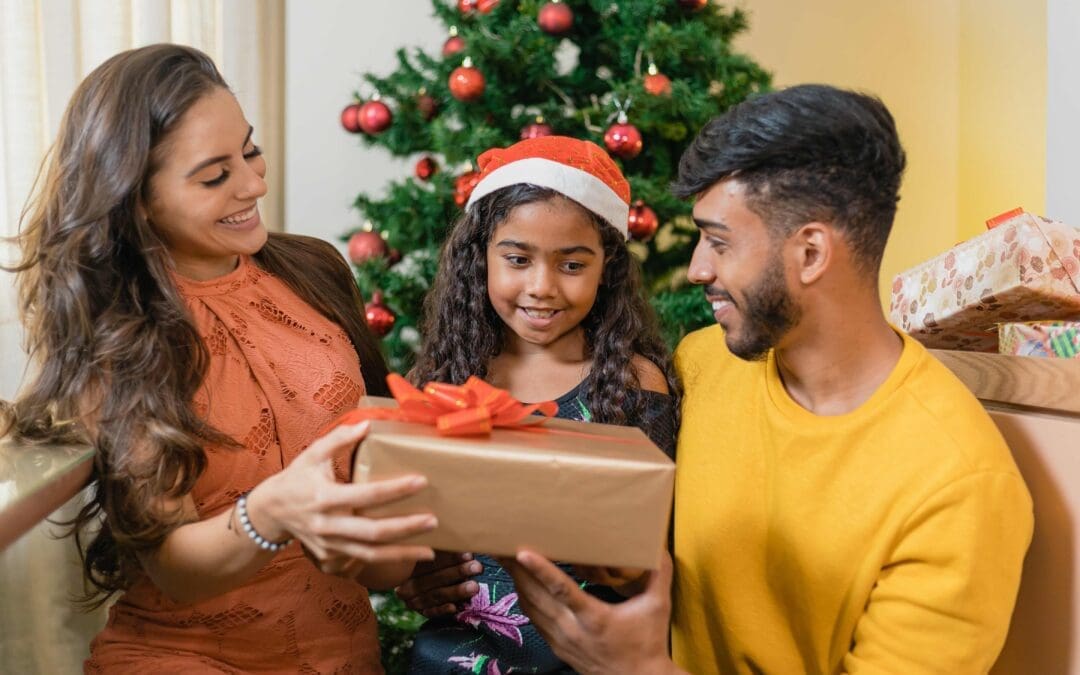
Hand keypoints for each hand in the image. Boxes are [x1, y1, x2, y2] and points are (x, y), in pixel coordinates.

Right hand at [247, 422, 436, 574]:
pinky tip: (407, 556)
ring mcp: (328, 545)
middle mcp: (327, 525)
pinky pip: (361, 561)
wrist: (270, 512)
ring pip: (370, 555)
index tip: (420, 482)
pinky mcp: (330, 558)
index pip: (366, 495)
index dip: (395, 490)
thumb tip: (367, 425)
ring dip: (402, 554)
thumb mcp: (312, 454)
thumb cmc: (296, 478)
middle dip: (405, 528)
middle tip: (432, 521)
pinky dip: (385, 561)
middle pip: (373, 532)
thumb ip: (339, 439)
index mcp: (324, 496)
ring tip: (430, 551)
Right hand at [396, 551, 482, 617]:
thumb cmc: (434, 560)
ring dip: (456, 591)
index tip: (468, 554)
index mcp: (407, 565)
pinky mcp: (421, 612)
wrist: (417, 581)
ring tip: (474, 586)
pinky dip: (442, 609)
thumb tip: (461, 541)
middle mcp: (406, 583)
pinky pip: (431, 612)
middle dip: (457, 573)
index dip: (449, 558)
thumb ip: (442, 549)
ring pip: (435, 595)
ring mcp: (412, 600)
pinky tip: (455, 607)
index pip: (428, 561)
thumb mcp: (433, 551)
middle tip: (477, 567)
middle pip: (433, 578)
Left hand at [504, 550, 683, 674]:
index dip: (541, 570)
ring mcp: (562, 640)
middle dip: (517, 570)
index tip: (522, 552)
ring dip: (517, 583)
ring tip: (505, 560)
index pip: (562, 589)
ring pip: (531, 608)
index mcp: (594, 617)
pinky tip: (520, 584)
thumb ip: (658, 575)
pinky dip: (524, 599)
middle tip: (501, 546)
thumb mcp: (657, 607)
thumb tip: (657, 545)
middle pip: (536, 596)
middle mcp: (572, 629)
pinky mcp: (558, 646)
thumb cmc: (647, 642)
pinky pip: (534, 619)